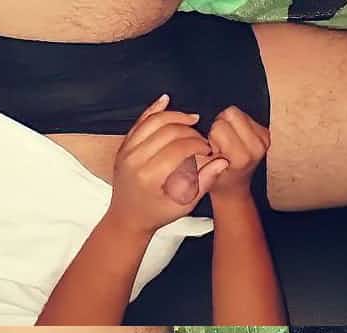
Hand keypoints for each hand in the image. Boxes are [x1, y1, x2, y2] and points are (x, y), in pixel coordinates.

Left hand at [107, 94, 228, 234]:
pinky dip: (154, 109)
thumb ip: (204, 182)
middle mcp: (134, 161)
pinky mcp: (124, 146)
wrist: (128, 218)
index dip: (199, 146)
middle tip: (202, 141)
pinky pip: (140, 121)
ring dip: (176, 117)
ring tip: (193, 121)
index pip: (180, 149)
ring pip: (154, 121)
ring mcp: (126, 151)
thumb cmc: (156, 213)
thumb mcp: (184, 205)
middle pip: (168, 132)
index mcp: (149, 177)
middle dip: (191, 133)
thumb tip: (222, 162)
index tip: (209, 151)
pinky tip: (167, 101)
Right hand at [207, 106, 270, 199]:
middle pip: (230, 113)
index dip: (212, 136)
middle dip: (219, 126)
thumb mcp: (203, 170)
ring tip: (227, 142)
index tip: (214, 151)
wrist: (234, 186)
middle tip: (220, 144)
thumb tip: (204, 136)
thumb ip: (201, 152)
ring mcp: (263, 139)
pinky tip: (234, 139)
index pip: (219, 126)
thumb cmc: (218, 179)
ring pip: (236, 112)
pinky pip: (243, 114)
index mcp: (242, 157)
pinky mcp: (265, 133)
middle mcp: (257, 147)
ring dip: (227, 124)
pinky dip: (234, 125)